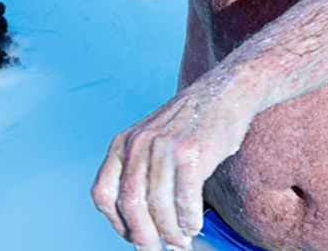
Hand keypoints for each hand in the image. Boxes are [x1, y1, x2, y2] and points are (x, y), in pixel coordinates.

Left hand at [91, 71, 256, 250]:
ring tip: (181, 242)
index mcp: (122, 143)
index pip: (103, 194)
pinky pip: (185, 199)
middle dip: (143, 237)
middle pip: (130, 205)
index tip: (133, 236)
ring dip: (171, 232)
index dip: (115, 223)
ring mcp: (164, 147)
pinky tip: (194, 225)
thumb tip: (138, 224)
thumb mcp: (150, 139)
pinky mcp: (191, 153)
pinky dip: (188, 219)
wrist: (223, 92)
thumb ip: (139, 171)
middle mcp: (138, 144)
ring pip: (159, 206)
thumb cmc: (189, 124)